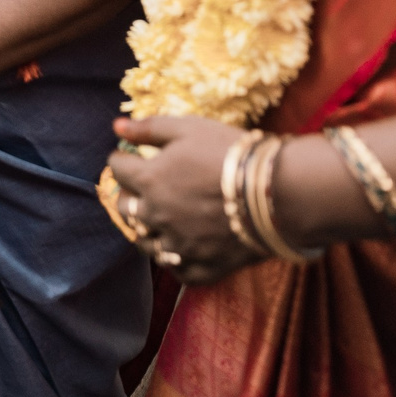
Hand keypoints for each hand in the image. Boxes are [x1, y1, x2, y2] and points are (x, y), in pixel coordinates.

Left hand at [106, 114, 256, 283]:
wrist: (278, 192)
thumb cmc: (231, 153)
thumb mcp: (188, 129)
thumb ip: (149, 128)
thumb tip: (116, 126)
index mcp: (149, 180)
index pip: (117, 169)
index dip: (122, 159)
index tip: (129, 156)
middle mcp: (156, 216)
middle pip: (125, 208)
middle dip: (128, 194)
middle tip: (141, 188)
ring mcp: (178, 246)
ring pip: (146, 243)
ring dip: (147, 229)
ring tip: (159, 218)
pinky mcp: (202, 268)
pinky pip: (177, 270)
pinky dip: (175, 259)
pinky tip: (182, 246)